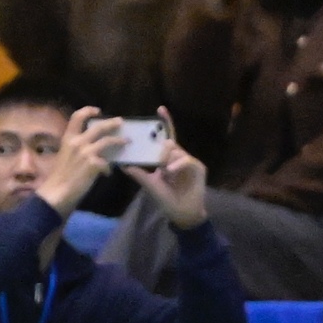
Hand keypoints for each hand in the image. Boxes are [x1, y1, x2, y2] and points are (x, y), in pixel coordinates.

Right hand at [36, 106, 124, 217]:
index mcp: (67, 139)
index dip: (88, 111)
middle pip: (99, 127)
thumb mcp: (64, 157)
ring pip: (108, 141)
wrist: (57, 192)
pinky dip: (108, 168)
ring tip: (127, 142)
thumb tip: (92, 149)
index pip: (77, 117)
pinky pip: (107, 163)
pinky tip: (107, 174)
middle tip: (120, 122)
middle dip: (112, 123)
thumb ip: (76, 150)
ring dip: (119, 141)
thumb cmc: (58, 177)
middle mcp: (77, 142)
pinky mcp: (94, 164)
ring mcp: (86, 152)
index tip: (97, 111)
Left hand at [122, 110, 207, 228]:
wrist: (181, 213)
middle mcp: (179, 157)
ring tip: (165, 171)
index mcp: (167, 158)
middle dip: (161, 149)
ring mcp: (189, 162)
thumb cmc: (166, 198)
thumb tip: (123, 165)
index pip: (165, 137)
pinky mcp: (199, 168)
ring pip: (177, 151)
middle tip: (158, 162)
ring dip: (168, 160)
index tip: (160, 109)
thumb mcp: (149, 184)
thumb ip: (138, 173)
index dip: (164, 123)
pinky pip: (187, 160)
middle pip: (170, 143)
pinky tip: (170, 171)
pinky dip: (178, 164)